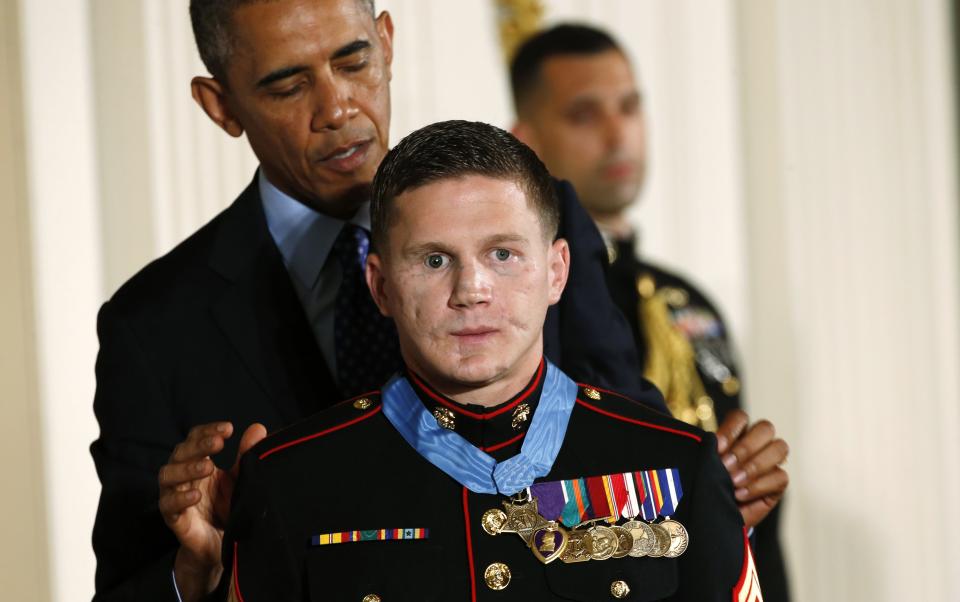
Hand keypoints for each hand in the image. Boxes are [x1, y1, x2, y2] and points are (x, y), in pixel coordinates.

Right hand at [158, 421, 266, 600]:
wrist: (221, 545)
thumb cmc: (227, 507)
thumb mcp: (240, 478)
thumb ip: (246, 454)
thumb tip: (259, 427)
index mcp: (198, 462)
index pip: (195, 438)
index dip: (208, 430)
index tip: (228, 428)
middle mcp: (182, 475)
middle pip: (181, 452)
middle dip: (198, 446)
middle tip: (218, 443)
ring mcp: (175, 496)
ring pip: (168, 475)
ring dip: (187, 468)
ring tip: (208, 467)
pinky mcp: (174, 519)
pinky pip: (169, 506)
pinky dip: (180, 498)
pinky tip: (196, 495)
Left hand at [716, 410, 788, 527]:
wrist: (714, 515)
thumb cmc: (707, 486)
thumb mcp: (704, 467)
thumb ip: (709, 453)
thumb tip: (712, 445)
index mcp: (736, 434)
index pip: (741, 418)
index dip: (731, 430)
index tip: (717, 448)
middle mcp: (756, 444)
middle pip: (765, 428)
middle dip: (745, 448)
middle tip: (726, 466)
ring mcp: (770, 462)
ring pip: (779, 447)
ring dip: (755, 465)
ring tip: (733, 481)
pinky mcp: (778, 483)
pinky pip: (780, 476)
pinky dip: (759, 486)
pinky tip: (739, 494)